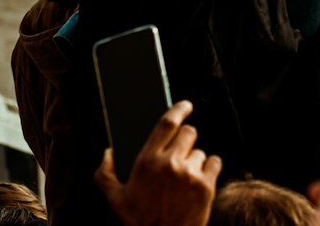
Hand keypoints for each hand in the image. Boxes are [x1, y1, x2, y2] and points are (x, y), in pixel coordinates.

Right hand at [95, 100, 221, 225]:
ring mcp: (189, 174)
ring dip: (195, 161)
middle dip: (186, 142)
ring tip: (185, 180)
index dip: (179, 109)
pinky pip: (215, 162)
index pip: (167, 123)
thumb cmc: (140, 223)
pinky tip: (199, 182)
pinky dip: (210, 169)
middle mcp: (169, 163)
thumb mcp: (116, 200)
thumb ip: (105, 175)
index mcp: (147, 161)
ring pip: (201, 151)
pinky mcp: (205, 186)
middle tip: (180, 158)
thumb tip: (107, 153)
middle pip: (189, 133)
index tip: (186, 105)